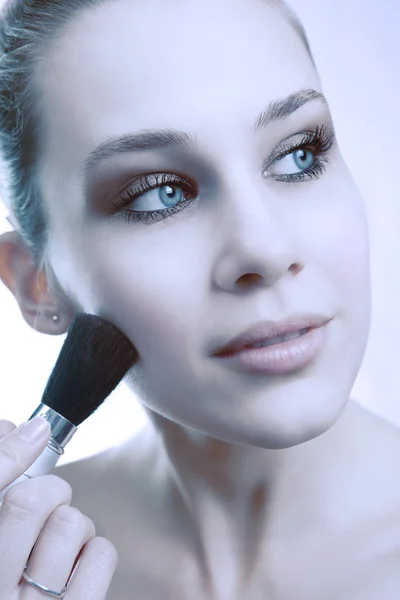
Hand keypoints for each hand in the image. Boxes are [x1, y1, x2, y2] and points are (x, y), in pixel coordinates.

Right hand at [0, 417, 117, 598]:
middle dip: (47, 489)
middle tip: (46, 502)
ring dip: (71, 525)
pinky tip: (73, 571)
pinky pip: (100, 554)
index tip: (35, 430)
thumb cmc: (7, 580)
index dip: (9, 452)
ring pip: (70, 524)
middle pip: (30, 501)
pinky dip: (93, 551)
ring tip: (54, 550)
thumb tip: (20, 428)